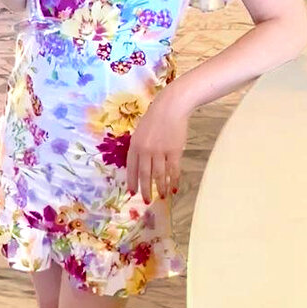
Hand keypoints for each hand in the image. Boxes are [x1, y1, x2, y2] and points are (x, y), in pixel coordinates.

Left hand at [126, 87, 188, 203]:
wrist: (171, 107)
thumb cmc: (155, 118)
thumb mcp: (140, 131)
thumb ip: (139, 147)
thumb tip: (140, 165)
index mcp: (135, 145)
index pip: (131, 168)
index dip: (132, 181)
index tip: (133, 192)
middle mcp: (146, 150)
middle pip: (144, 175)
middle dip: (145, 190)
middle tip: (146, 200)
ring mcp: (160, 151)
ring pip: (159, 175)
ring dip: (160, 188)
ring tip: (162, 196)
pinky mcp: (174, 151)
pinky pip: (173, 170)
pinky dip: (173, 181)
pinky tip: (174, 188)